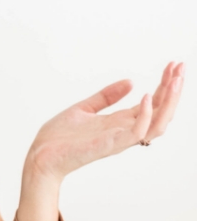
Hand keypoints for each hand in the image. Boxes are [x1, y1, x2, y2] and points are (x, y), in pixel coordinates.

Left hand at [24, 61, 185, 183]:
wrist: (39, 156)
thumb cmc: (58, 138)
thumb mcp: (84, 109)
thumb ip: (106, 97)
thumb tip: (130, 81)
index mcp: (119, 123)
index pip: (152, 104)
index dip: (165, 85)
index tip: (173, 65)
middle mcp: (122, 132)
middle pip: (160, 112)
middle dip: (174, 90)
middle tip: (181, 66)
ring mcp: (117, 140)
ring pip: (157, 124)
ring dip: (169, 102)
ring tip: (175, 80)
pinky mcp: (107, 146)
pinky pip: (136, 133)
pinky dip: (144, 116)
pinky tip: (145, 97)